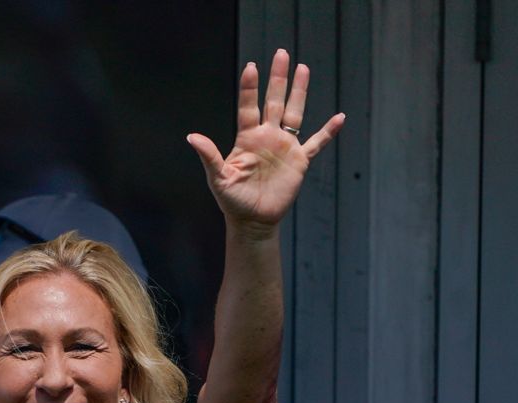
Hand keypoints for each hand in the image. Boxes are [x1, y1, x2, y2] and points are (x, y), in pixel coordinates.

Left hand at [188, 48, 344, 229]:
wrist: (253, 220)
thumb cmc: (233, 200)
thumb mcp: (218, 177)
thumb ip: (209, 155)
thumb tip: (191, 137)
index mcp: (247, 138)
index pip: (248, 106)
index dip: (249, 87)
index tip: (251, 66)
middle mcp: (267, 137)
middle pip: (274, 101)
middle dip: (278, 78)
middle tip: (282, 53)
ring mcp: (285, 146)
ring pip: (294, 112)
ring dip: (299, 92)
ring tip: (303, 69)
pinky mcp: (300, 161)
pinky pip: (317, 142)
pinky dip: (328, 132)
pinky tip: (340, 118)